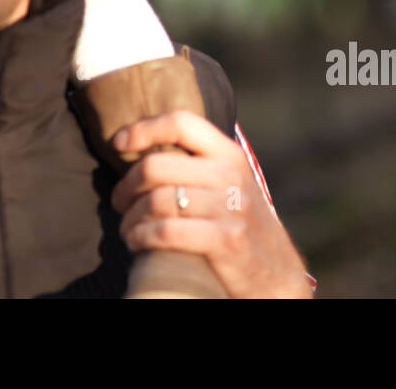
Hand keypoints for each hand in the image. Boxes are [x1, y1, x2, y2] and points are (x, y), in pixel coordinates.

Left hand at [110, 110, 313, 298]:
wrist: (277, 273)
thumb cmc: (238, 223)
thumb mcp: (228, 183)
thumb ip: (196, 163)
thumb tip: (139, 149)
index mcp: (228, 153)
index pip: (181, 122)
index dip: (144, 128)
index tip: (119, 143)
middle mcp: (231, 174)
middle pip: (156, 166)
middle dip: (126, 186)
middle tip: (119, 202)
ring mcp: (231, 207)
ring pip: (156, 201)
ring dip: (130, 218)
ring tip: (127, 228)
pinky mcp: (226, 240)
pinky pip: (166, 231)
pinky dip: (141, 237)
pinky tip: (136, 243)